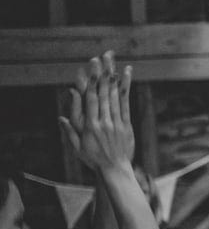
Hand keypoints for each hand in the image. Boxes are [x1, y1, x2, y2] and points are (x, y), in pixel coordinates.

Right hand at [59, 51, 133, 171]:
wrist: (115, 169)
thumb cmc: (93, 159)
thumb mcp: (76, 147)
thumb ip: (70, 131)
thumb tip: (61, 117)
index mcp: (91, 126)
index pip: (91, 101)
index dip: (91, 84)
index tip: (91, 71)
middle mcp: (105, 122)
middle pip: (103, 95)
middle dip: (101, 76)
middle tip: (101, 59)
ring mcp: (117, 123)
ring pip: (115, 97)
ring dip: (113, 78)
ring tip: (112, 63)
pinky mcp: (126, 125)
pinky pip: (125, 104)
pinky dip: (125, 89)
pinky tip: (126, 76)